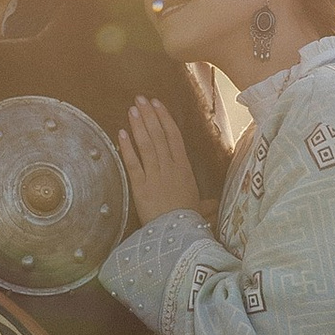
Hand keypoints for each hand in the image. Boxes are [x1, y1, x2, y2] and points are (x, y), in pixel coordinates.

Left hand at [118, 98, 200, 229]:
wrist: (178, 235)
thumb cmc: (189, 222)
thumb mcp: (198, 208)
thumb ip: (204, 202)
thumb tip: (212, 205)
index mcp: (184, 168)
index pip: (174, 136)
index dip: (164, 118)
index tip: (157, 103)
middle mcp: (170, 167)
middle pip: (158, 135)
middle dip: (149, 115)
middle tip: (140, 99)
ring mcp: (155, 176)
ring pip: (147, 145)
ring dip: (139, 125)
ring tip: (132, 109)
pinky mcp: (140, 187)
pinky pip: (133, 163)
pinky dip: (127, 147)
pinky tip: (121, 133)